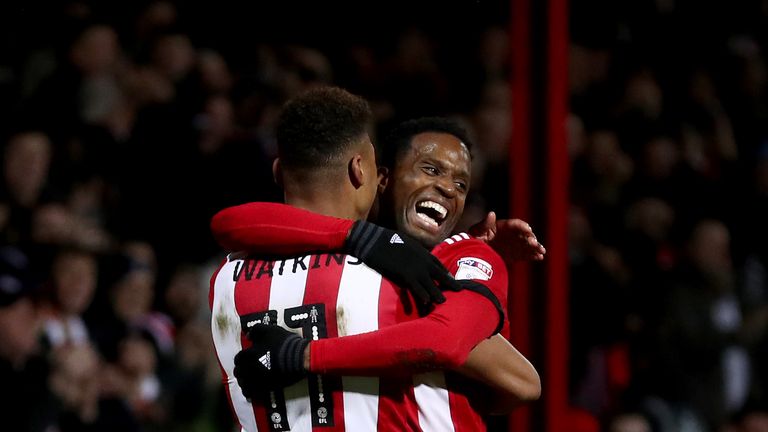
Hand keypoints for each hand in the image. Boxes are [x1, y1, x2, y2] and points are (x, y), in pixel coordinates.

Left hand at [233, 325, 308, 398]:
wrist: (299, 357)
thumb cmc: (285, 343)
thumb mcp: (269, 330)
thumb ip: (255, 330)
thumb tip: (248, 335)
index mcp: (249, 354)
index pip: (238, 358)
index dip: (241, 358)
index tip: (245, 357)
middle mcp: (250, 368)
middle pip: (238, 372)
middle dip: (240, 370)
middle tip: (245, 368)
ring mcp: (257, 379)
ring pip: (243, 383)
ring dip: (243, 381)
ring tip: (246, 379)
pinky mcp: (265, 387)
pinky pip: (251, 393)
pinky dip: (249, 392)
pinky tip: (251, 390)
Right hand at [345, 220, 460, 306]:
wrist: (376, 240)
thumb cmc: (388, 239)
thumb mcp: (406, 242)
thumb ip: (413, 251)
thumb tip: (415, 255)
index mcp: (422, 252)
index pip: (438, 264)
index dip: (445, 272)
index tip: (450, 278)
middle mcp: (422, 260)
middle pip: (439, 274)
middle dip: (449, 283)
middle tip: (459, 290)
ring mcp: (415, 268)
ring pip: (430, 283)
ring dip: (437, 293)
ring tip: (443, 301)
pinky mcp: (405, 274)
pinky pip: (416, 287)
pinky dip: (421, 295)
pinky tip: (426, 302)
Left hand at [469, 212, 544, 261]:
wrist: (472, 256)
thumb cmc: (473, 241)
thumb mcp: (476, 231)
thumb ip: (484, 224)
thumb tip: (491, 213)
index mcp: (502, 227)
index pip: (515, 224)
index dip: (522, 226)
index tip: (528, 229)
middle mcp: (511, 235)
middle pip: (524, 235)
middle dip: (531, 238)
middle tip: (534, 243)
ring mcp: (514, 245)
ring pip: (527, 245)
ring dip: (535, 247)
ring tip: (541, 252)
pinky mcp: (515, 255)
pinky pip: (526, 254)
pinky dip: (533, 255)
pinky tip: (539, 257)